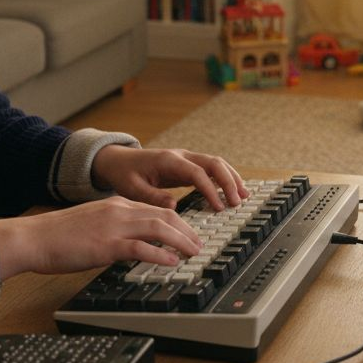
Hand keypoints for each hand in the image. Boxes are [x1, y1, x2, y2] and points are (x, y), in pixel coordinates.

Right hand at [0, 196, 202, 280]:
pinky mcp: (106, 244)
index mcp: (117, 204)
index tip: (191, 233)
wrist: (33, 238)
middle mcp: (119, 211)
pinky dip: (160, 254)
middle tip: (200, 244)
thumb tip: (134, 243)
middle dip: (188, 230)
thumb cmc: (58, 236)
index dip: (179, 221)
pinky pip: (140, 248)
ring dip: (181, 241)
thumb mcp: (93, 224)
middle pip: (165, 215)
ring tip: (194, 252)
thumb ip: (115, 228)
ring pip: (159, 228)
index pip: (157, 209)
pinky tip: (171, 262)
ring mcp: (114, 226)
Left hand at [90, 145, 247, 210]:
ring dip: (231, 177)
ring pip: (216, 163)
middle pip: (213, 163)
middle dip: (229, 181)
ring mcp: (186, 158)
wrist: (119, 161)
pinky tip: (233, 190)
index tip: (219, 207)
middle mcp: (181, 156)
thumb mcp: (132, 189)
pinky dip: (225, 177)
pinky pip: (211, 168)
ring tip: (244, 195)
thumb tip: (174, 206)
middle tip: (238, 201)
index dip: (211, 189)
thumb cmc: (124, 174)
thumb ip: (152, 197)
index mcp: (168, 161)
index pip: (197, 173)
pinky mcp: (188, 165)